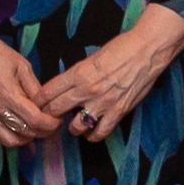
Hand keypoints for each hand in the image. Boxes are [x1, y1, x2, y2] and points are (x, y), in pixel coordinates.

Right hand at [0, 29, 55, 148]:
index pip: (34, 120)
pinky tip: (20, 130)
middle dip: (43, 131)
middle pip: (25, 132)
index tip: (57, 120)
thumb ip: (35, 88)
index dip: (50, 123)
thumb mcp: (22, 66)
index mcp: (8, 94)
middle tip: (51, 124)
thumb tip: (46, 105)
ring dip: (27, 138)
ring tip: (37, 128)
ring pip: (10, 140)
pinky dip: (12, 138)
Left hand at [32, 13, 183, 137]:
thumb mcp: (92, 57)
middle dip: (49, 115)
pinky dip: (92, 135)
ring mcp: (102, 103)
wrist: (147, 51)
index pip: (48, 92)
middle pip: (56, 110)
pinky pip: (99, 133)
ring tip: (73, 124)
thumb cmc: (121, 49)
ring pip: (75, 126)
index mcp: (78, 73)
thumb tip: (66, 87)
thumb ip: (78, 74)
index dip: (39, 101)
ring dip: (72, 127)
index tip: (36, 104)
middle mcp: (87, 90)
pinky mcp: (118, 112)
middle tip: (48, 118)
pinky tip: (91, 131)